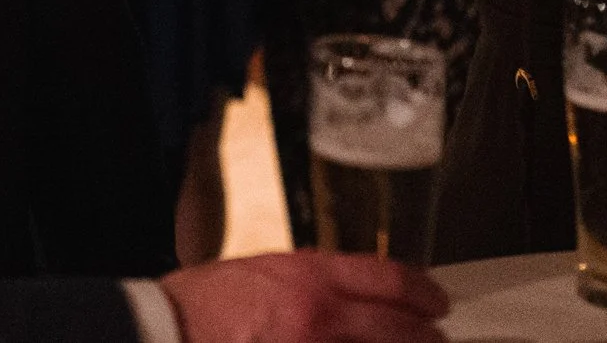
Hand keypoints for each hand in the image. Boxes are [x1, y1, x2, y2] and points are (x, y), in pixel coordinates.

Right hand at [161, 252, 448, 342]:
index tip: (435, 302)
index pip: (391, 280)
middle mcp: (321, 316)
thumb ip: (312, 279)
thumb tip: (353, 293)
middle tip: (437, 339)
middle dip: (428, 337)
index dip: (424, 293)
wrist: (169, 330)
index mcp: (309, 277)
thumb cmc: (205, 304)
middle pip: (403, 329)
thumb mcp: (265, 270)